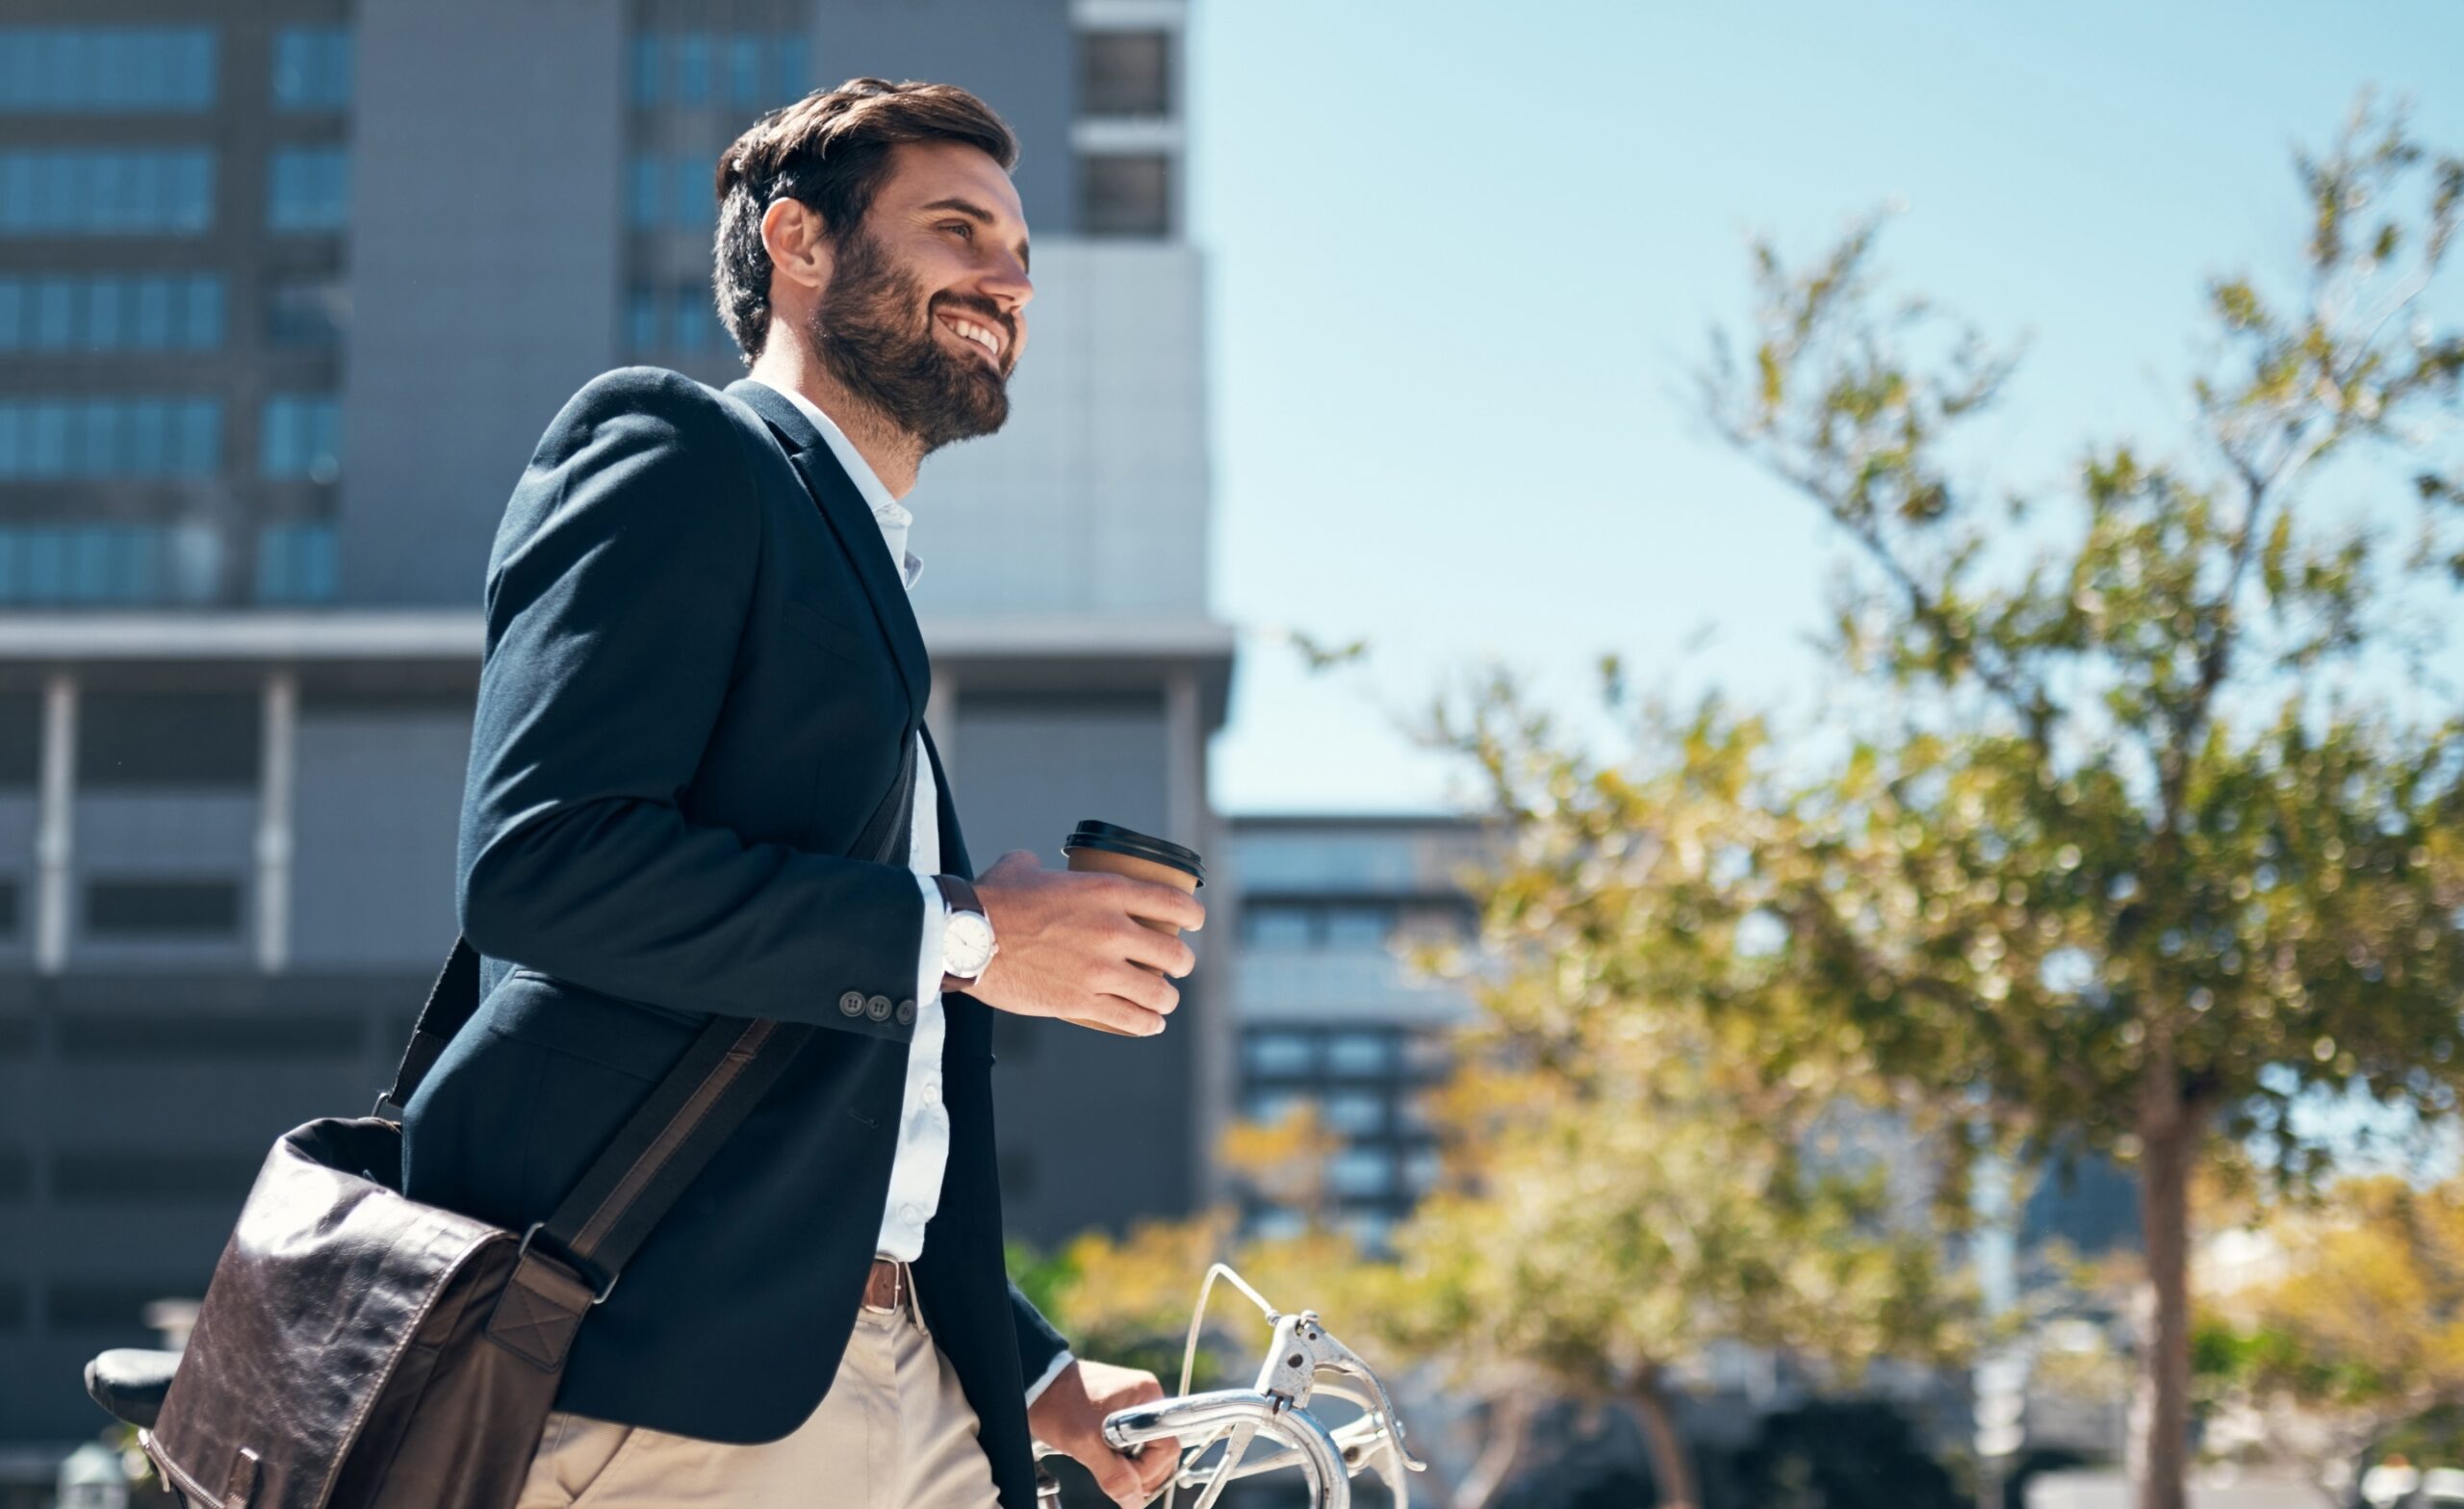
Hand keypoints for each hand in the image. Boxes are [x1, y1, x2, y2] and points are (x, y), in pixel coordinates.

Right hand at [953, 850, 1204, 1036]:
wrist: (965, 938)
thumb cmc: (993, 900)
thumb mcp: (1025, 867)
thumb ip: (1044, 867)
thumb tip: (1038, 867)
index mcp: (1107, 891)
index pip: (1173, 903)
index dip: (1193, 916)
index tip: (1194, 924)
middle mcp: (1113, 930)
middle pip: (1175, 954)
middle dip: (1181, 964)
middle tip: (1175, 968)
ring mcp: (1100, 971)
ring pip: (1159, 993)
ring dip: (1166, 999)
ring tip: (1163, 1001)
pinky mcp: (1082, 1003)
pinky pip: (1131, 1020)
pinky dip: (1147, 1024)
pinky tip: (1150, 1024)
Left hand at [1026, 1358, 1177, 1507]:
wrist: (1034, 1383)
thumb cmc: (1058, 1405)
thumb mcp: (1086, 1445)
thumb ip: (1114, 1475)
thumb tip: (1135, 1503)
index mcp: (1147, 1395)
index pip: (1168, 1447)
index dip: (1149, 1471)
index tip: (1126, 1481)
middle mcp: (1146, 1396)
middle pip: (1161, 1449)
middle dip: (1139, 1470)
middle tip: (1113, 1477)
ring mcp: (1135, 1402)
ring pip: (1146, 1448)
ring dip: (1128, 1464)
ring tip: (1101, 1462)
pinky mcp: (1121, 1409)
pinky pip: (1132, 1441)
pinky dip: (1120, 1455)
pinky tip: (1101, 1455)